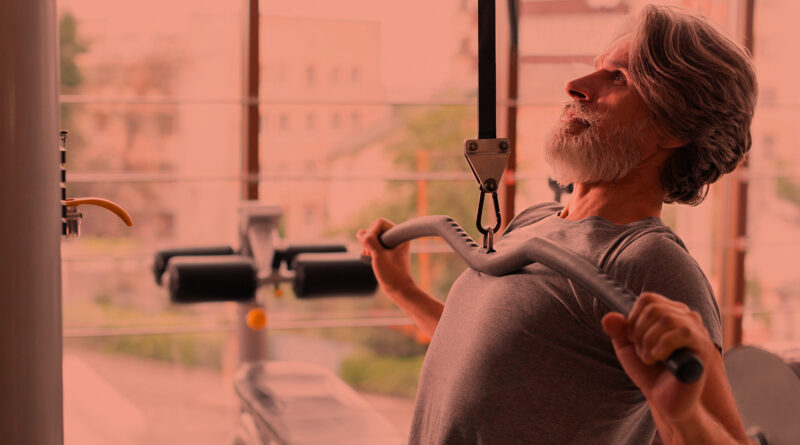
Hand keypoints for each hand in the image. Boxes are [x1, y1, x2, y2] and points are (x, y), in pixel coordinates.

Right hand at [356, 218, 414, 295]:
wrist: (399, 289)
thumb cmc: (392, 274)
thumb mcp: (379, 256)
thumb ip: (370, 242)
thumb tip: (360, 232)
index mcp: (400, 235)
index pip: (379, 223)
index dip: (372, 233)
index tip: (375, 249)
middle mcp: (396, 237)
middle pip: (375, 228)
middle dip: (369, 240)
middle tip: (372, 254)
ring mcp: (391, 244)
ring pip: (372, 236)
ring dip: (368, 246)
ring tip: (372, 257)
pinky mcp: (386, 250)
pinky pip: (372, 244)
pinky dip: (368, 250)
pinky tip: (371, 258)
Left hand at [601, 292, 715, 420]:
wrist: (665, 400)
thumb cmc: (649, 372)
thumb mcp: (627, 348)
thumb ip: (618, 330)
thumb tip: (609, 317)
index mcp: (669, 312)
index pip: (647, 299)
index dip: (633, 320)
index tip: (635, 340)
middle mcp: (686, 316)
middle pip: (654, 308)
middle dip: (639, 334)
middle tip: (643, 354)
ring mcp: (697, 330)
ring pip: (666, 319)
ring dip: (649, 343)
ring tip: (651, 359)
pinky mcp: (703, 346)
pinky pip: (682, 333)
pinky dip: (662, 348)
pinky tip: (661, 360)